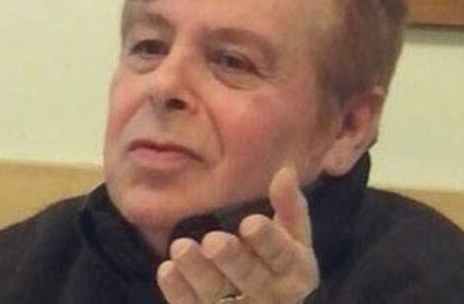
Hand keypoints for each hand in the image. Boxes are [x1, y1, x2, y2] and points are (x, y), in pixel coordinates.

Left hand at [157, 166, 318, 303]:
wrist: (266, 301)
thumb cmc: (277, 257)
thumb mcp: (291, 233)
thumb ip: (289, 205)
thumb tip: (285, 172)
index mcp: (296, 272)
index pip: (283, 256)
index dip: (268, 241)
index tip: (250, 223)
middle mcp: (271, 296)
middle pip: (251, 279)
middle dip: (233, 259)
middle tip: (213, 240)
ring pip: (218, 295)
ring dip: (198, 272)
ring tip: (181, 247)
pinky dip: (179, 291)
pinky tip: (167, 270)